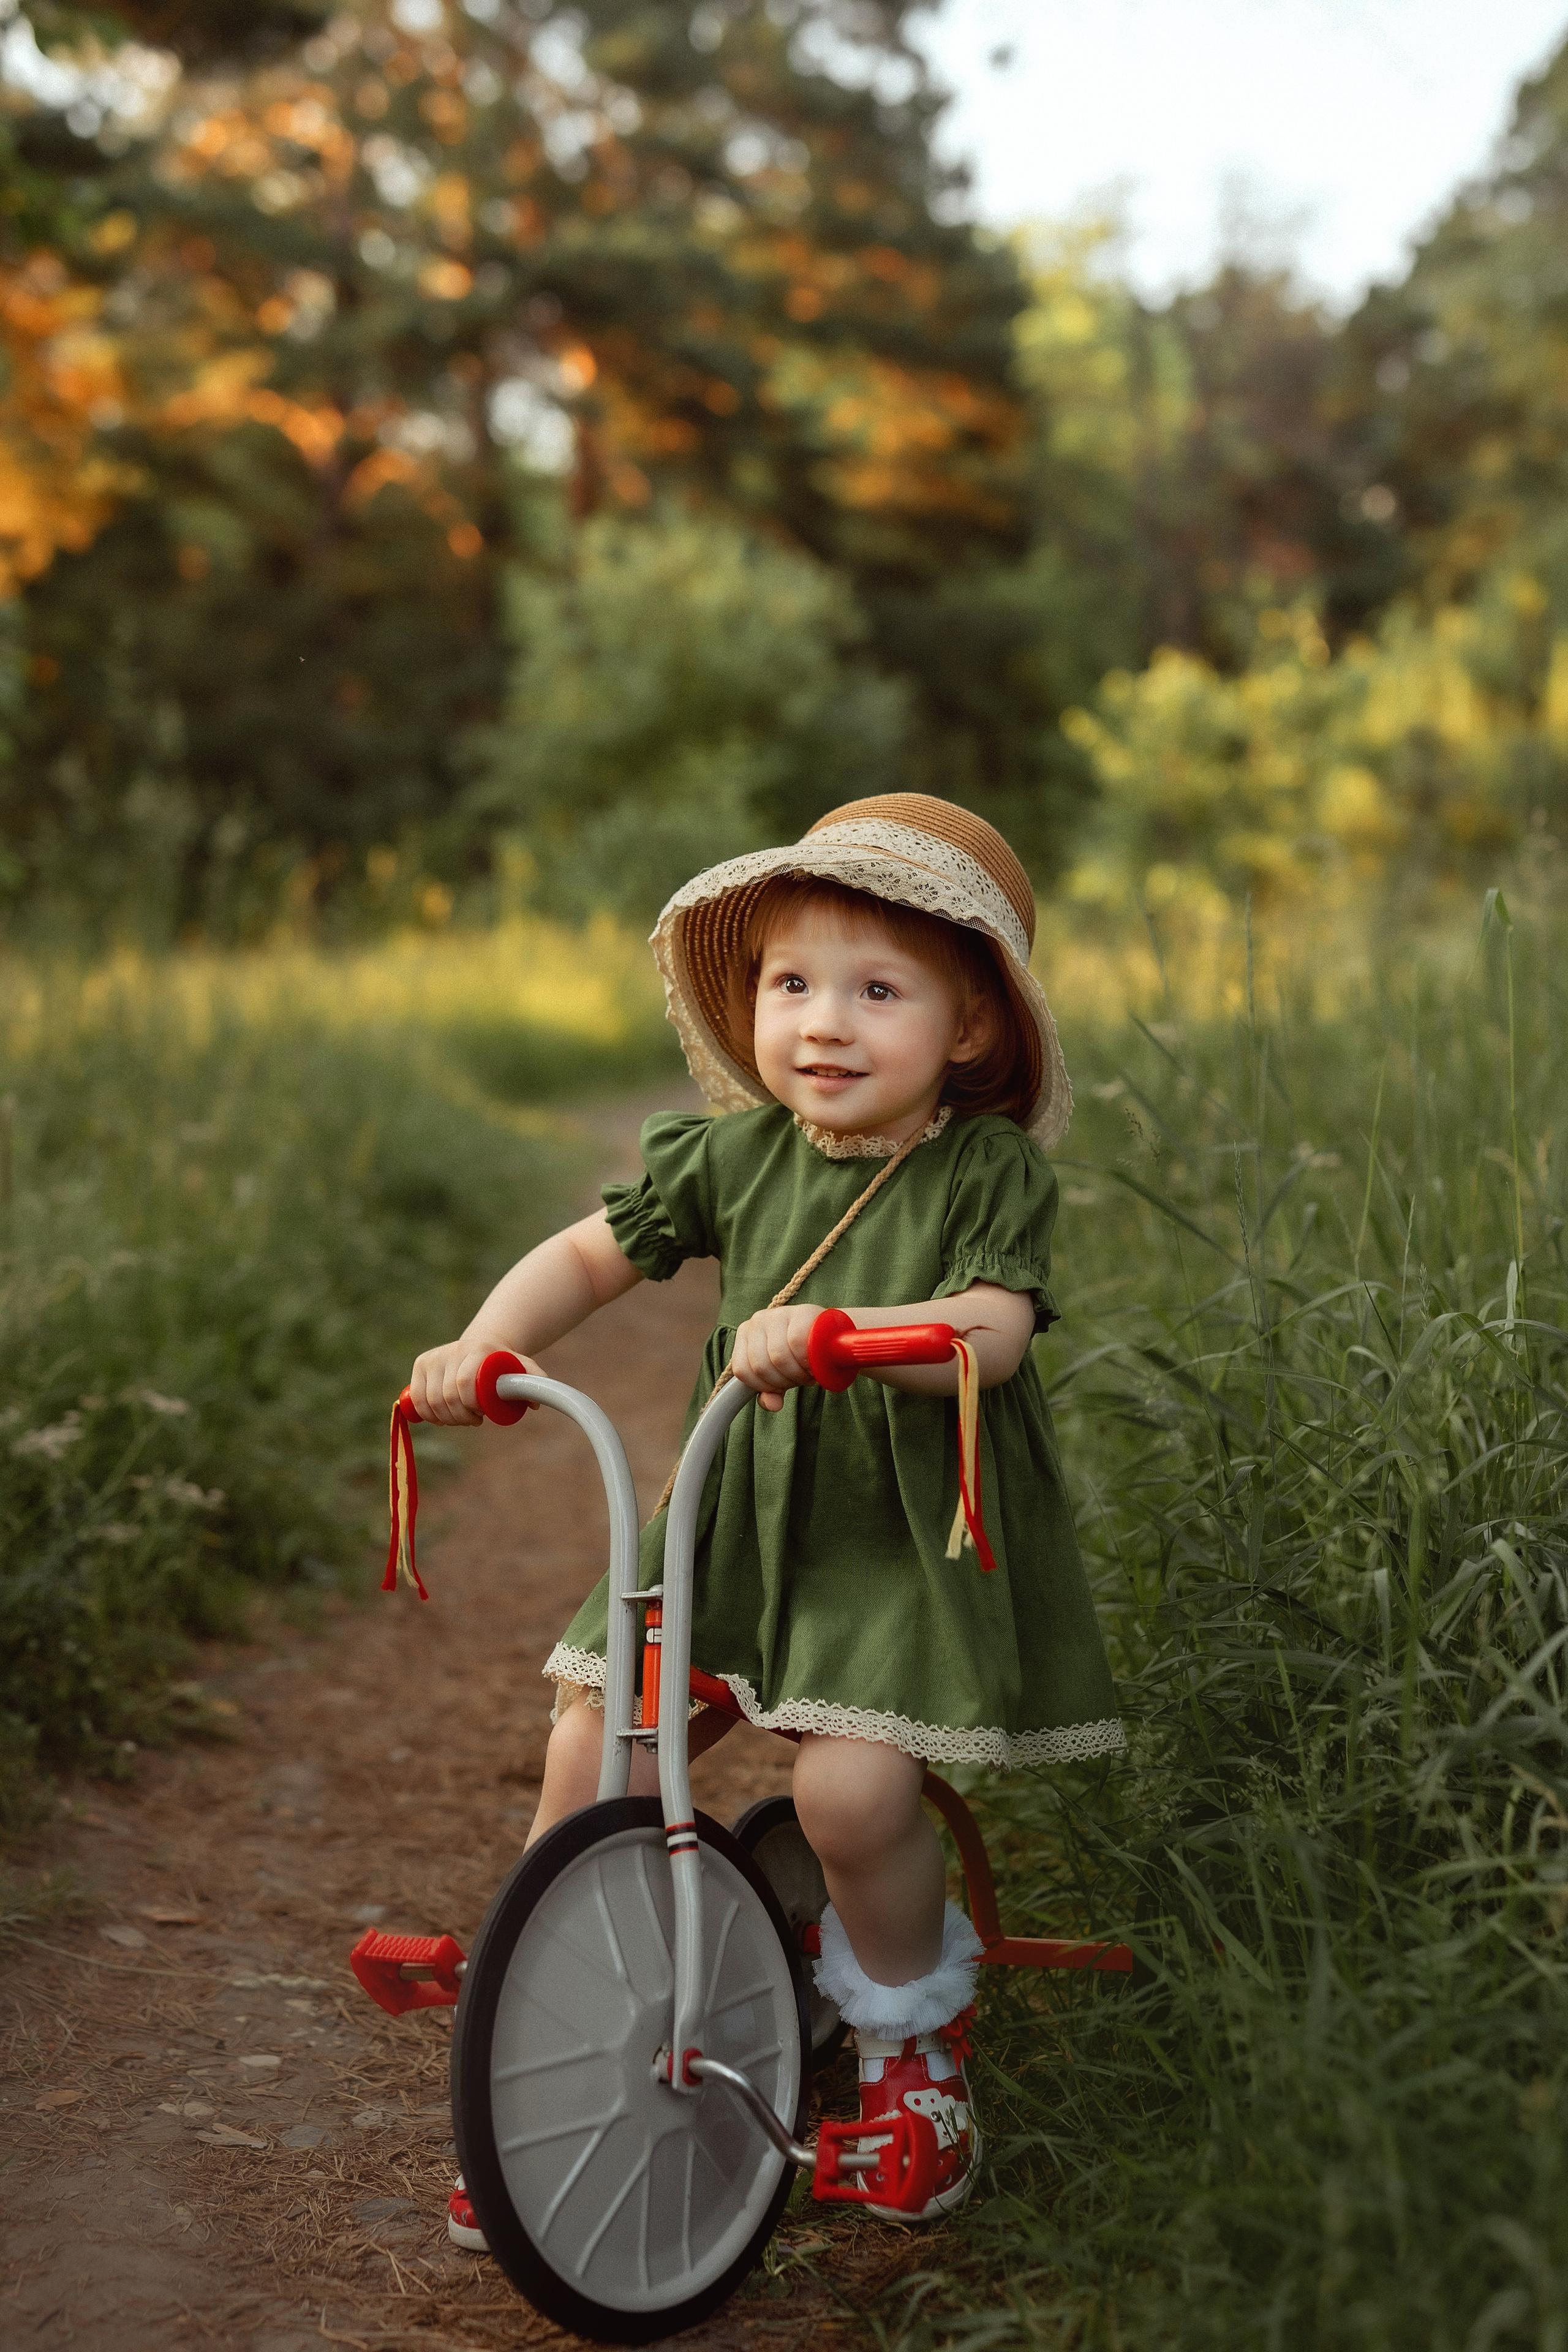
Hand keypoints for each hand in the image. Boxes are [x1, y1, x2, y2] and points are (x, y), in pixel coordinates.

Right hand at [408, 1334, 541, 1425]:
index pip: (463, 1383)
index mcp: (477, 1350)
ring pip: (430, 1400)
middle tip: (474, 1420)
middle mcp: (452, 1350)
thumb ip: (534, 1381)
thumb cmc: (503, 1364)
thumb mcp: (522, 1368)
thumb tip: (535, 1405)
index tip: (481, 1415)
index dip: (469, 1405)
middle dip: (460, 1416)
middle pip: (446, 1396)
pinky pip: (416, 1398)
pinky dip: (427, 1414)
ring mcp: (434, 1357)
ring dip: (445, 1418)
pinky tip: (440, 1418)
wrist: (482, 1346)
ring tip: (461, 1418)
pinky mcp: (421, 1364)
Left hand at [729, 1305, 822, 1411]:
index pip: (742, 1370)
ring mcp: (777, 1314)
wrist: (832, 1334)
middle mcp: (757, 1321)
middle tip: (801, 1379)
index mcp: (745, 1335)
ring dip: (797, 1373)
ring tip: (808, 1372)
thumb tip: (772, 1405)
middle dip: (784, 1381)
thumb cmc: (802, 1354)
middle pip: (761, 1365)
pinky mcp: (800, 1312)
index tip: (782, 1386)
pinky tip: (815, 1363)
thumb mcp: (782, 1374)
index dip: (764, 1385)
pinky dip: (806, 1360)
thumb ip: (771, 1391)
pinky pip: (796, 1341)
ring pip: (778, 1356)